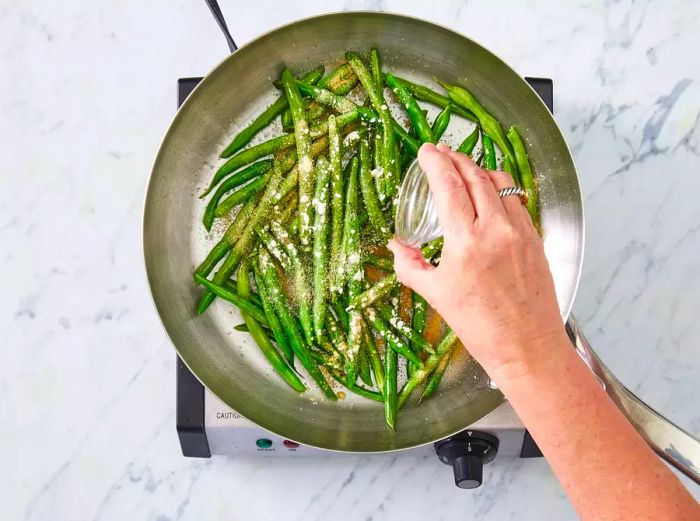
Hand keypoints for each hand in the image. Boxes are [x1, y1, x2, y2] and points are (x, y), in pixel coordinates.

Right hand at [388, 143, 566, 378]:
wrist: (527, 347)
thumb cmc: (481, 326)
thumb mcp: (436, 295)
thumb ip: (410, 266)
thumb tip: (396, 246)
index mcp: (466, 242)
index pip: (449, 186)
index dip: (435, 162)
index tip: (426, 151)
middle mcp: (496, 230)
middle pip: (475, 176)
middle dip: (456, 158)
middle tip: (442, 152)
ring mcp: (520, 232)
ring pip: (500, 183)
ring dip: (479, 169)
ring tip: (465, 167)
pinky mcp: (536, 239)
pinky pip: (516, 202)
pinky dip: (500, 189)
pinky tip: (491, 194)